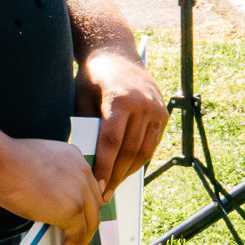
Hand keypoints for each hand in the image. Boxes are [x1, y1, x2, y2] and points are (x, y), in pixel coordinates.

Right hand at [0, 138, 102, 244]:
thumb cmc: (7, 162)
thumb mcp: (39, 161)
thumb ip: (54, 174)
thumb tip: (53, 197)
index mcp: (74, 156)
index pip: (89, 185)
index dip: (86, 203)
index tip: (81, 214)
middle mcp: (82, 171)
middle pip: (94, 204)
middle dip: (86, 222)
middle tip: (75, 234)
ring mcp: (79, 191)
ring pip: (90, 222)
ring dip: (80, 238)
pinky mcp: (72, 210)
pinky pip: (78, 236)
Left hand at [76, 50, 165, 198]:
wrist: (115, 51)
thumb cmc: (92, 74)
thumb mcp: (81, 93)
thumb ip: (84, 122)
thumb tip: (82, 156)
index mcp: (120, 99)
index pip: (112, 142)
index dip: (104, 166)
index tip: (95, 185)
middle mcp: (143, 105)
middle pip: (130, 150)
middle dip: (115, 175)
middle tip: (102, 194)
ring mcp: (156, 110)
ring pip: (144, 150)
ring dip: (129, 172)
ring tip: (113, 186)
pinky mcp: (163, 113)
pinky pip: (152, 144)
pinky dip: (140, 159)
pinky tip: (126, 170)